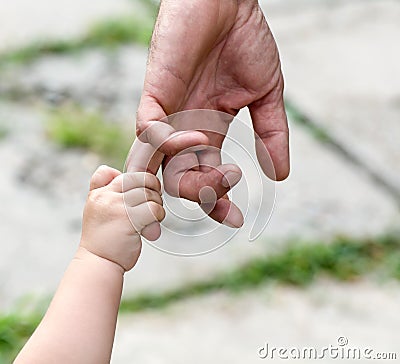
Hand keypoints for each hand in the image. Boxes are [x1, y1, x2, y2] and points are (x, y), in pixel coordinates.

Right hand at [80, 165, 164, 270]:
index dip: (138, 179)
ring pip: (149, 193)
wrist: (98, 264)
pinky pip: (153, 208)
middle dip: (152, 189)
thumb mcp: (96, 209)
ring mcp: (116, 207)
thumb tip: (114, 172)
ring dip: (157, 206)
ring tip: (151, 219)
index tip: (143, 192)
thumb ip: (103, 189)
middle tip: (153, 204)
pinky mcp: (129, 220)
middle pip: (139, 178)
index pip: (119, 172)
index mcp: (98, 193)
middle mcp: (105, 196)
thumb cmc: (103, 240)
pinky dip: (158, 216)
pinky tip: (152, 226)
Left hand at [135, 0, 289, 226]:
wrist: (227, 2)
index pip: (206, 178)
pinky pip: (148, 130)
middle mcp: (184, 130)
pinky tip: (198, 139)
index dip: (216, 202)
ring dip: (185, 180)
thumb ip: (271, 134)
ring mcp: (168, 114)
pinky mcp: (156, 93)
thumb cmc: (244, 42)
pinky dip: (168, 143)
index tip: (234, 219)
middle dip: (203, 195)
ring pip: (158, 165)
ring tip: (216, 177)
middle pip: (180, 180)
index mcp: (208, 132)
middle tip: (228, 186)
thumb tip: (280, 174)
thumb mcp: (265, 95)